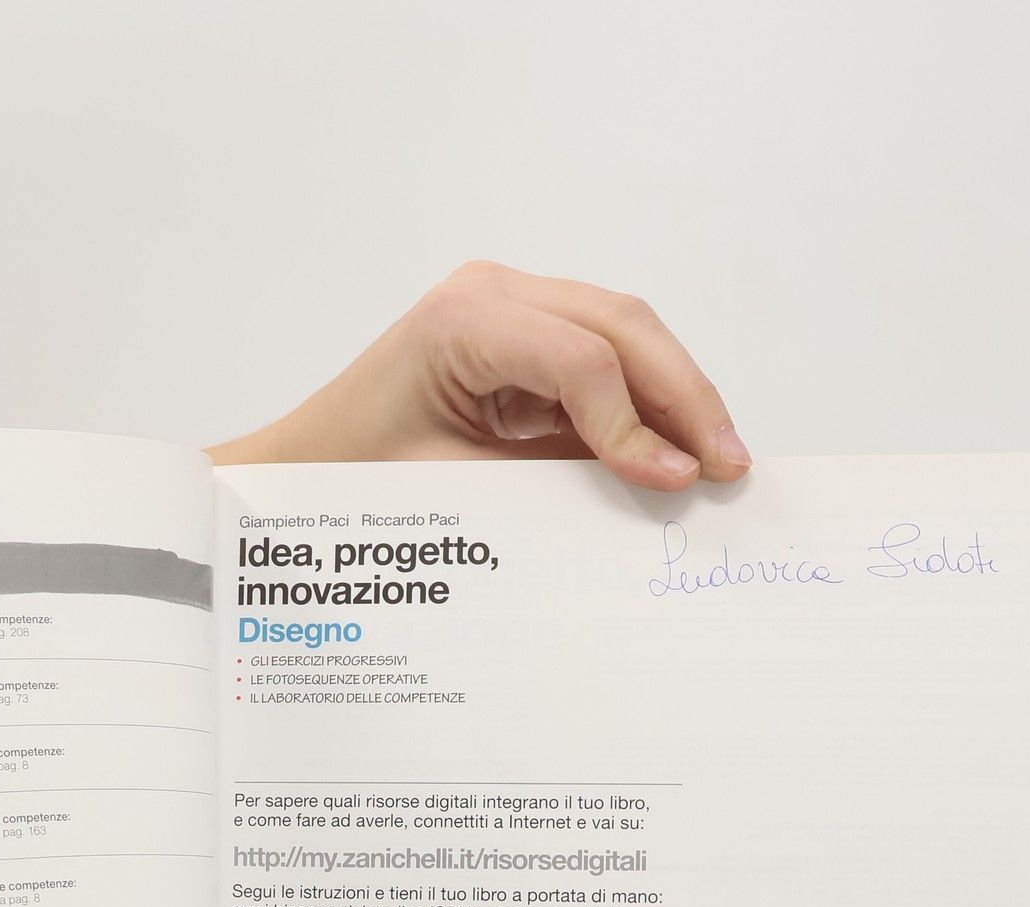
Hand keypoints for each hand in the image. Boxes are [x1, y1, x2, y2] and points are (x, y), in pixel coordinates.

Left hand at [209, 260, 749, 491]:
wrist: (300, 476)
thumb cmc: (355, 484)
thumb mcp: (455, 491)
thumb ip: (554, 481)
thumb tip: (657, 492)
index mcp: (462, 318)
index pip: (579, 358)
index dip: (635, 421)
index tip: (674, 482)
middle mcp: (491, 292)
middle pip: (620, 326)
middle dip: (683, 396)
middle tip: (730, 465)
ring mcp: (510, 306)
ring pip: (624, 334)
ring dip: (675, 395)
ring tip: (717, 462)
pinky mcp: (523, 338)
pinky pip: (603, 360)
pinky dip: (643, 404)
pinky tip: (675, 452)